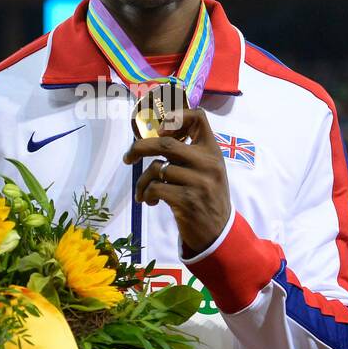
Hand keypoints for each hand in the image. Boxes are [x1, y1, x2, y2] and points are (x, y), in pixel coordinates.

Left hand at [122, 106, 231, 255]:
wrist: (219, 231)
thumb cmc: (207, 196)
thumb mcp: (208, 169)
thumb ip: (190, 152)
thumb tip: (156, 135)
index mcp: (212, 150)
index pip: (199, 117)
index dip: (175, 117)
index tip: (160, 131)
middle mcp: (207, 163)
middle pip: (166, 144)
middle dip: (139, 148)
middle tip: (128, 157)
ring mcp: (198, 182)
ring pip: (156, 169)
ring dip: (142, 181)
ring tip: (143, 191)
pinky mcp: (187, 201)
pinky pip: (155, 188)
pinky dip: (146, 194)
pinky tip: (150, 201)